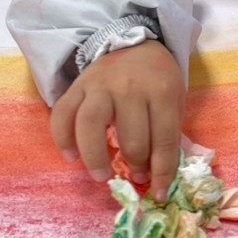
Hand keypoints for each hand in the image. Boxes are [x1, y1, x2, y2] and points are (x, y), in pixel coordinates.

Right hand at [50, 40, 184, 201]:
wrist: (135, 43)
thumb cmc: (158, 79)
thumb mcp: (175, 99)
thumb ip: (169, 133)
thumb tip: (160, 178)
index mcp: (161, 91)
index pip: (163, 140)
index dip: (163, 172)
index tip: (160, 193)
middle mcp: (129, 87)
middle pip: (130, 137)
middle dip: (135, 165)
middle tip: (137, 177)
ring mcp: (100, 85)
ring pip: (90, 124)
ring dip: (95, 157)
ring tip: (101, 176)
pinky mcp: (78, 85)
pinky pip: (62, 113)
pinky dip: (62, 138)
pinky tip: (70, 157)